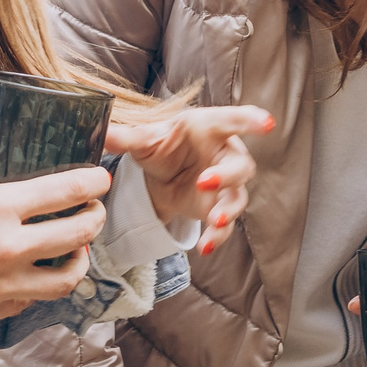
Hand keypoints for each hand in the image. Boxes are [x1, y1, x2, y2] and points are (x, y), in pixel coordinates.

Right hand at [0, 137, 104, 326]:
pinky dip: (43, 285)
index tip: (101, 177)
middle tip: (95, 209)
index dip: (92, 182)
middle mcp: (9, 247)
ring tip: (79, 248)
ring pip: (67, 278)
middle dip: (95, 217)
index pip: (65, 191)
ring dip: (81, 259)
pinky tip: (39, 273)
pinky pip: (34, 299)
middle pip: (79, 233)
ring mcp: (5, 282)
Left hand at [104, 106, 270, 253]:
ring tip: (214, 221)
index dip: (250, 120)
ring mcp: (225, 184)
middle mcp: (223, 154)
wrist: (161, 174)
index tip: (265, 123)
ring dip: (228, 209)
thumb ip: (126, 137)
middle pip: (240, 164)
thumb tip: (101, 132)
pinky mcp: (217, 208)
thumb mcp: (144, 140)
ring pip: (237, 197)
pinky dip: (217, 236)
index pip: (232, 120)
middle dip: (227, 174)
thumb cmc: (162, 146)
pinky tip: (205, 246)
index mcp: (208, 128)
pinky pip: (225, 224)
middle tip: (206, 182)